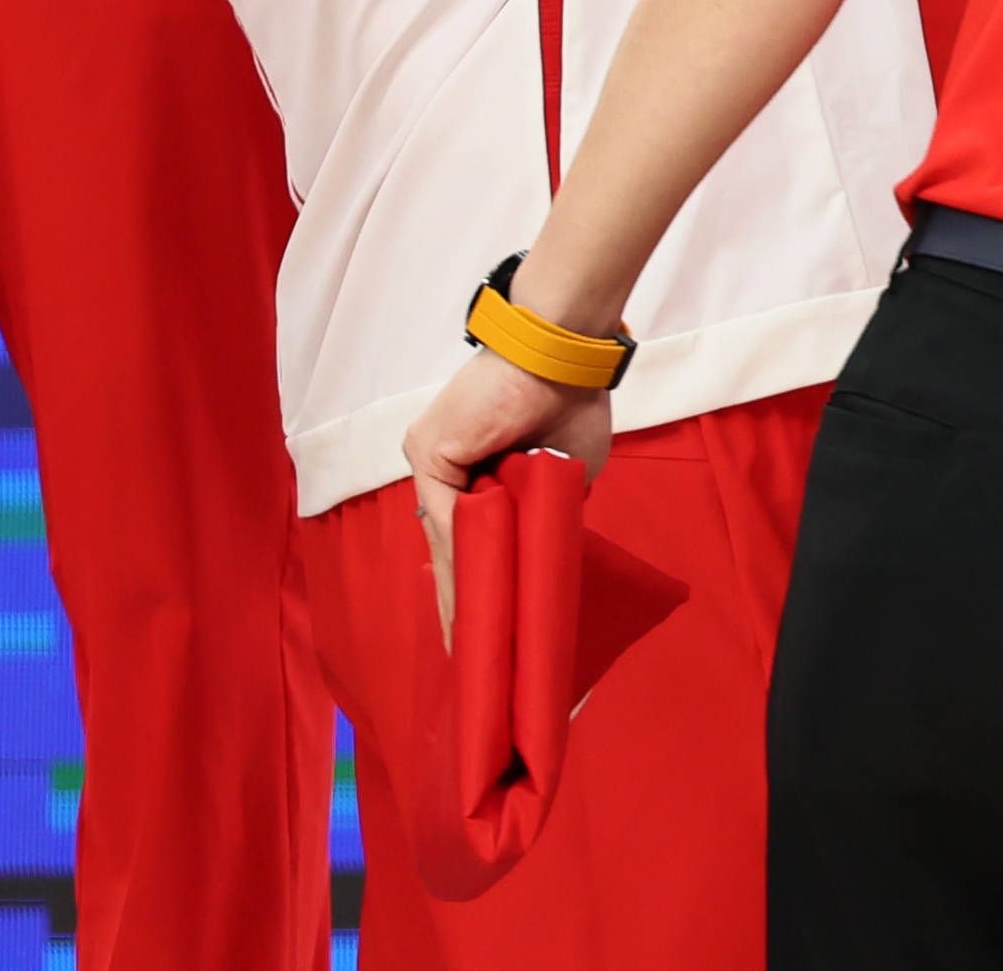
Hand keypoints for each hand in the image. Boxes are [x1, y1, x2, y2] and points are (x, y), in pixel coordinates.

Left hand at [402, 349, 613, 640]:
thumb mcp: (565, 472)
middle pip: (451, 543)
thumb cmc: (573, 400)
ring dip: (462, 589)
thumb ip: (544, 507)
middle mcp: (445, 465)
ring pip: (446, 536)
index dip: (481, 581)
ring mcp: (432, 458)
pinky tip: (475, 600)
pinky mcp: (429, 452)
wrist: (564, 352)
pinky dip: (461, 560)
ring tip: (474, 640)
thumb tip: (539, 541)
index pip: (471, 535)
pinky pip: (445, 517)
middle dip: (464, 598)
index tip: (489, 627)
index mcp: (476, 466)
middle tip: (473, 649)